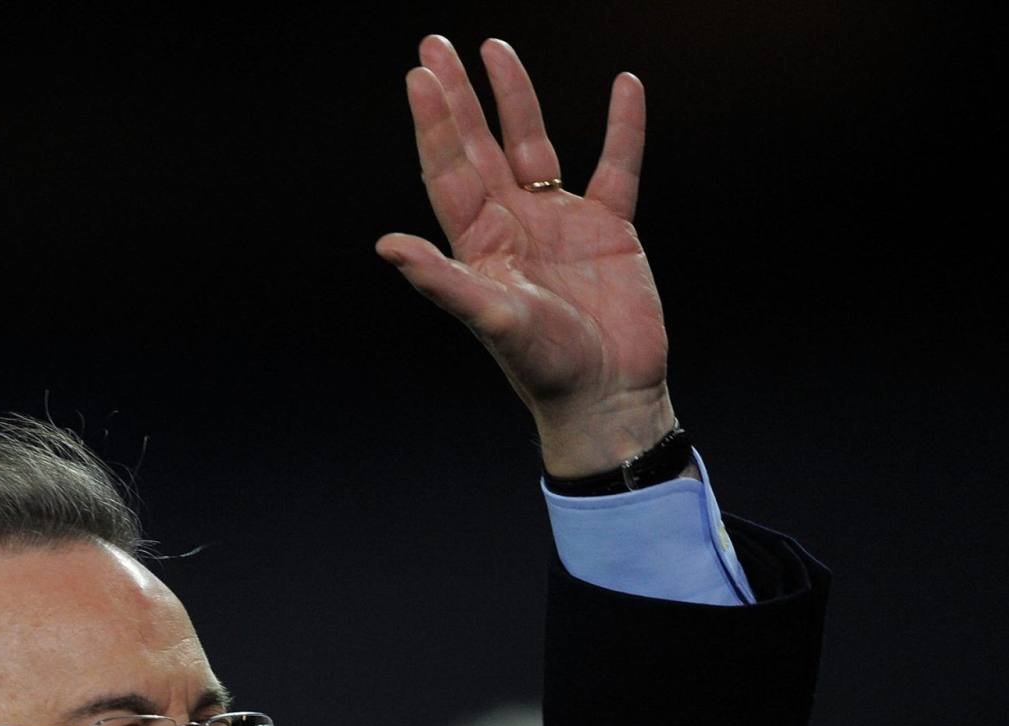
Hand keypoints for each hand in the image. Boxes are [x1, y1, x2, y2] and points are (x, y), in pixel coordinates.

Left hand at [377, 36, 674, 476]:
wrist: (607, 396)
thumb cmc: (544, 367)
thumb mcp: (490, 319)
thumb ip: (441, 279)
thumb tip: (385, 246)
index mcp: (479, 243)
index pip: (448, 170)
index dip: (434, 123)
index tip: (418, 76)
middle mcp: (513, 224)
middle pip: (480, 145)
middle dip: (459, 96)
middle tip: (435, 46)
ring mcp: (560, 222)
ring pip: (535, 145)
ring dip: (517, 99)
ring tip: (496, 49)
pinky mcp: (610, 228)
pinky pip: (616, 166)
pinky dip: (622, 128)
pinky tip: (623, 86)